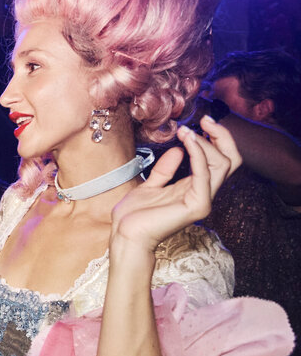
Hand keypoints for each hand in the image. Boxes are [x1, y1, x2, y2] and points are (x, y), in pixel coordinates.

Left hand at [110, 116, 240, 252]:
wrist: (125, 235)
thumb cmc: (134, 216)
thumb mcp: (150, 185)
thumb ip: (166, 169)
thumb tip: (178, 149)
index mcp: (195, 189)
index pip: (220, 160)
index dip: (216, 139)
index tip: (202, 122)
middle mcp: (204, 193)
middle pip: (230, 160)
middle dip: (221, 136)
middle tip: (205, 120)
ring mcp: (203, 201)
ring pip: (222, 164)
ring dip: (205, 142)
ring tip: (186, 131)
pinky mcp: (197, 206)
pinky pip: (204, 174)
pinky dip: (198, 154)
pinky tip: (187, 141)